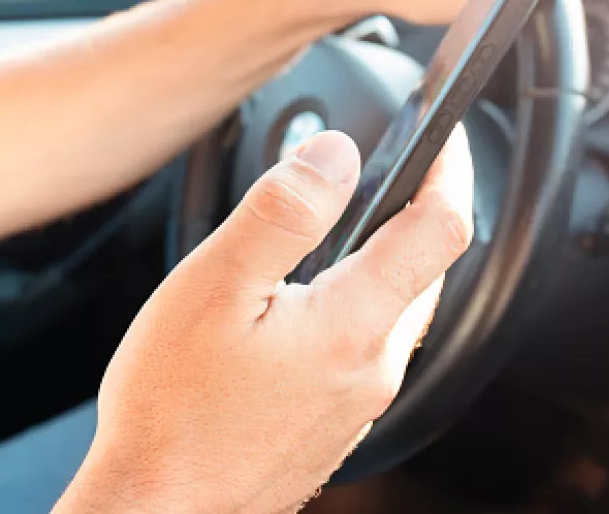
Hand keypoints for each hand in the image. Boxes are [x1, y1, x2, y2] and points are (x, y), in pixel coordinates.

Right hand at [55, 129, 472, 513]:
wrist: (160, 509)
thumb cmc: (174, 409)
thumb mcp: (217, 287)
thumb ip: (284, 213)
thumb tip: (337, 155)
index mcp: (353, 324)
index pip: (439, 226)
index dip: (448, 168)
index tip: (442, 133)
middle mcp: (374, 365)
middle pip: (429, 266)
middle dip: (424, 206)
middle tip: (404, 164)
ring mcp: (361, 396)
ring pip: (402, 303)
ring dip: (396, 251)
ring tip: (366, 215)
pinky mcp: (339, 414)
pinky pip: (374, 338)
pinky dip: (368, 295)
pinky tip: (327, 291)